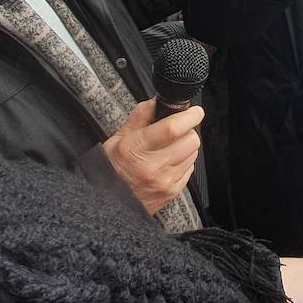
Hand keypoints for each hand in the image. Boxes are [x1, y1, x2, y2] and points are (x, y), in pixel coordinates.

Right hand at [102, 99, 202, 213]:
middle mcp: (152, 167)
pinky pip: (190, 169)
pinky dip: (184, 162)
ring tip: (170, 148)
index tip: (195, 111)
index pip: (172, 128)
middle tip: (178, 130)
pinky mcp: (172, 192)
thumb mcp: (119, 137)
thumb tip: (158, 101)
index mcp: (136, 149)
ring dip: (186, 147)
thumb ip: (141, 116)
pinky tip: (169, 162)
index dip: (189, 116)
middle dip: (188, 131)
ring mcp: (164, 182)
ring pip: (193, 154)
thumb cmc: (111, 168)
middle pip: (190, 140)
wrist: (107, 202)